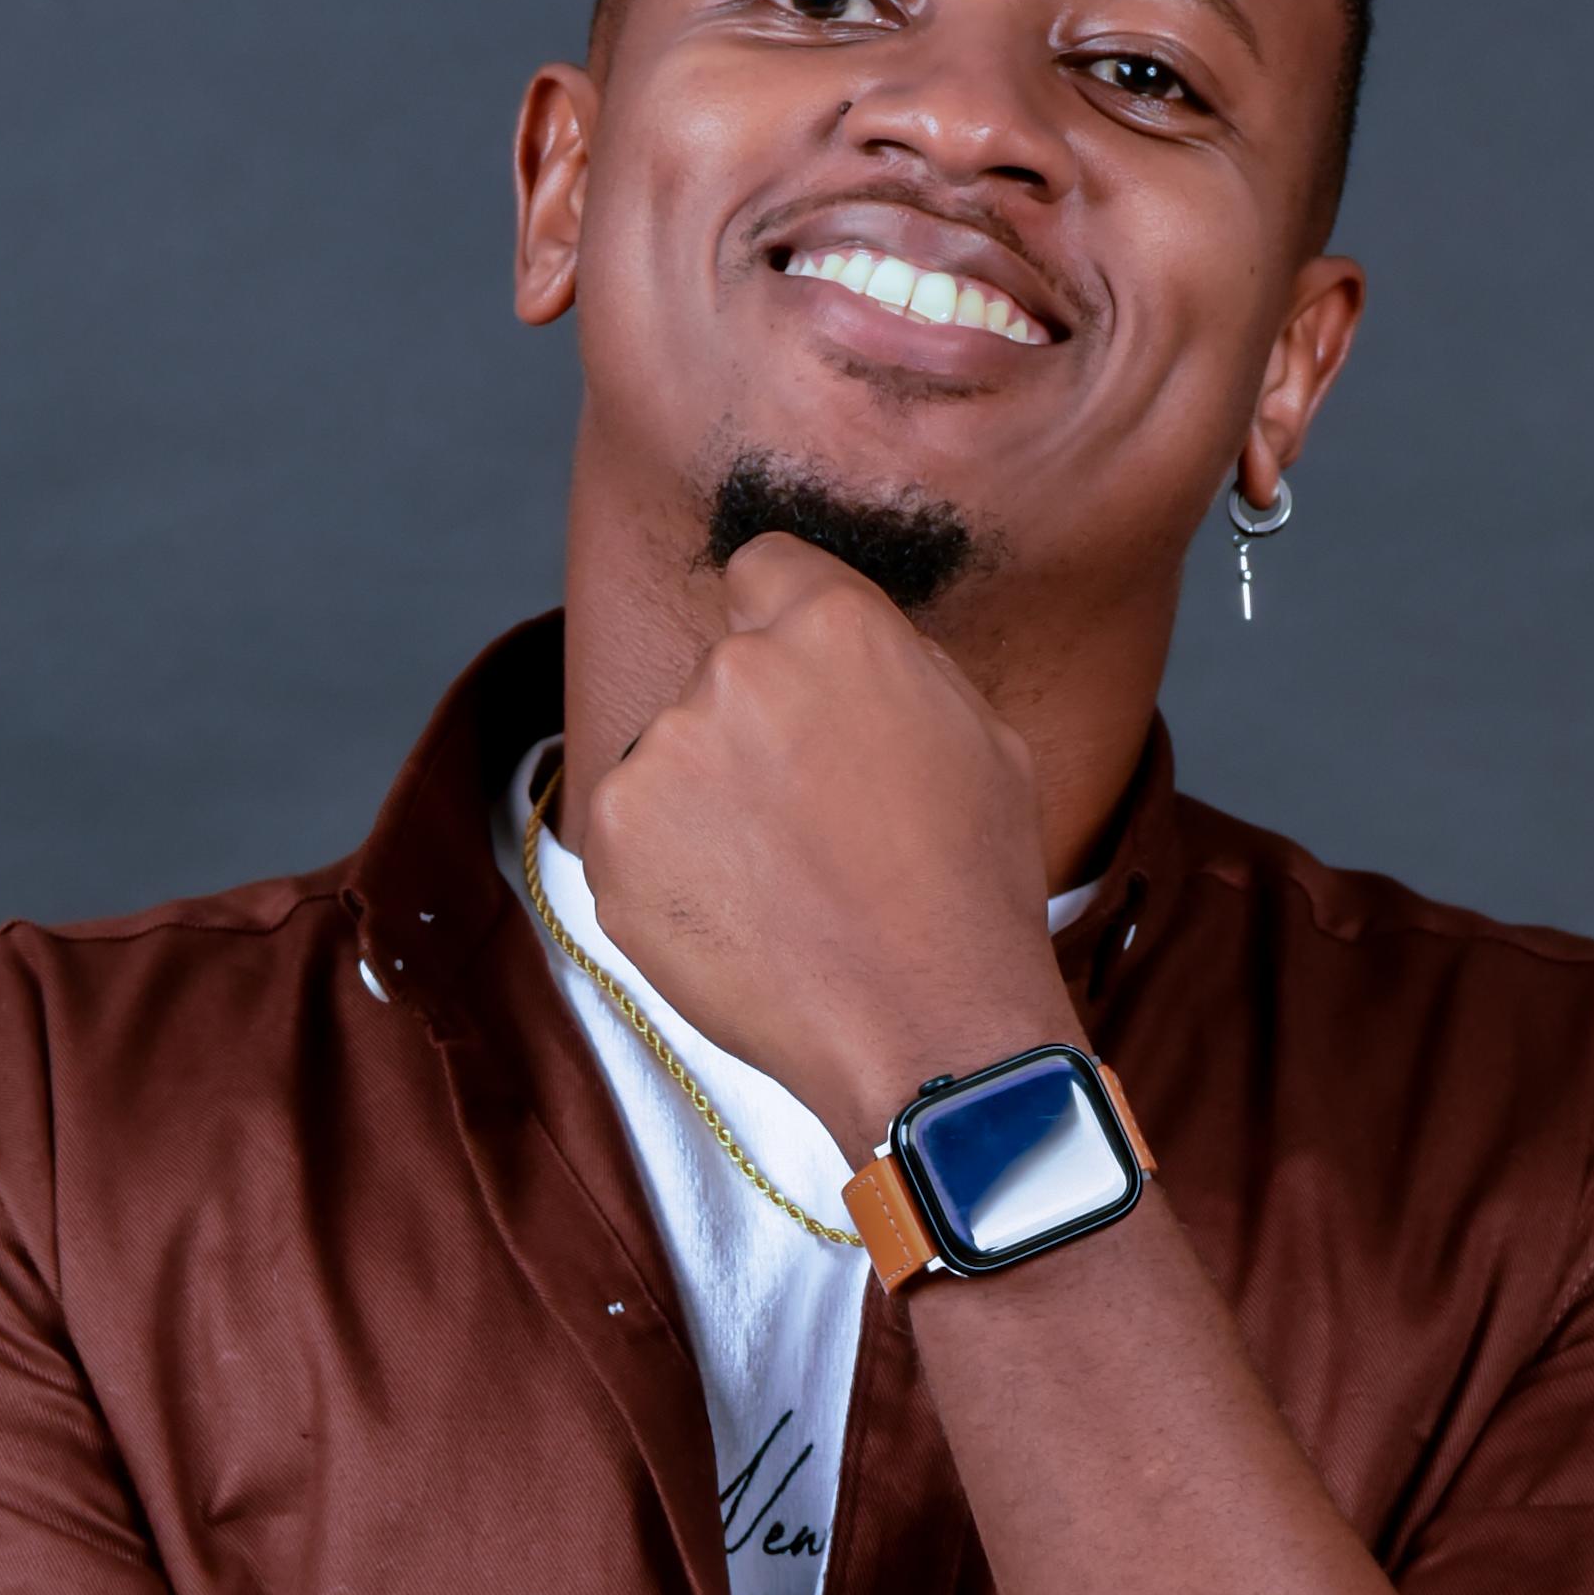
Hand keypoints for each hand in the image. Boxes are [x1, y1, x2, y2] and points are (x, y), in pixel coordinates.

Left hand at [566, 539, 1071, 1153]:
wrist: (927, 1027)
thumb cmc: (969, 896)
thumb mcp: (981, 740)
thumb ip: (896, 669)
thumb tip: (849, 654)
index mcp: (833, 627)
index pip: (761, 567)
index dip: (777, 626)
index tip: (792, 687)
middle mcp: (737, 670)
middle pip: (717, 675)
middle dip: (750, 735)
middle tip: (805, 827)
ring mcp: (664, 754)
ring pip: (669, 757)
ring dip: (704, 806)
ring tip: (777, 887)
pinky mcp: (612, 836)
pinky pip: (628, 831)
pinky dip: (664, 870)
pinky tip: (736, 917)